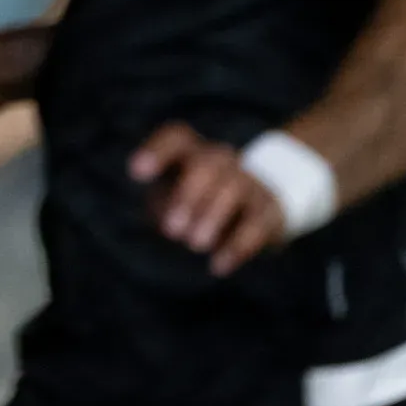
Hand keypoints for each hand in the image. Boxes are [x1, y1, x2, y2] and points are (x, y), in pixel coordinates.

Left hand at [129, 122, 288, 274]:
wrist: (257, 213)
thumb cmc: (197, 205)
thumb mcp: (172, 202)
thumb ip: (162, 206)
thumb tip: (166, 222)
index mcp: (192, 153)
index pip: (177, 138)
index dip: (157, 151)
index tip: (136, 174)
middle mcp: (221, 161)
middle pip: (205, 163)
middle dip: (187, 195)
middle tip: (172, 231)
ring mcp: (249, 182)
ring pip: (233, 187)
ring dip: (212, 216)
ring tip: (195, 245)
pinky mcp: (269, 210)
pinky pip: (256, 223)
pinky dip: (237, 245)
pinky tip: (218, 266)